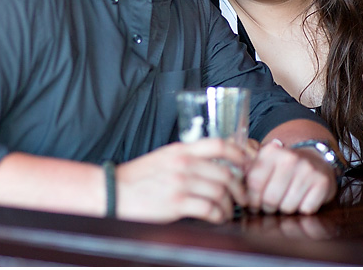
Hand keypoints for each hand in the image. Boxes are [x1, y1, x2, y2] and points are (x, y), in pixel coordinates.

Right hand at [115, 138, 246, 223]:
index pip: (219, 145)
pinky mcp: (176, 203)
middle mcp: (183, 163)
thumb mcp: (164, 157)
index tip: (247, 165)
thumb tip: (212, 164)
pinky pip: (209, 209)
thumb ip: (186, 157)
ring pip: (220, 193)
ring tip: (227, 211)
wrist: (115, 191)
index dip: (239, 154)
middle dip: (240, 188)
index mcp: (181, 150)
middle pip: (225, 173)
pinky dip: (218, 215)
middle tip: (242, 197)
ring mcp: (180, 183)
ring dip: (229, 205)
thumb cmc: (139, 177)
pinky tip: (216, 218)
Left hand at [244, 140, 336, 214]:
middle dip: (268, 207)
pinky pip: (305, 209)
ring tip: (287, 197)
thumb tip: (232, 187)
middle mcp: (289, 158)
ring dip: (285, 208)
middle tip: (271, 203)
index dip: (251, 199)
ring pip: (287, 207)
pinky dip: (303, 208)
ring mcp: (307, 169)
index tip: (253, 203)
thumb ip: (246, 172)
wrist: (317, 162)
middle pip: (270, 199)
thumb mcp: (265, 163)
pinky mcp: (321, 182)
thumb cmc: (284, 168)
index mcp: (270, 152)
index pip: (254, 184)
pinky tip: (302, 197)